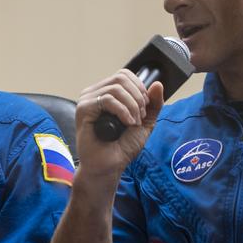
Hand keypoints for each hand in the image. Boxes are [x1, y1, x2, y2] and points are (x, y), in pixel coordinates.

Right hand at [73, 71, 164, 189]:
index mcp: (105, 94)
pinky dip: (123, 110)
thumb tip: (158, 83)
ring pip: (116, 88)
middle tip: (140, 117)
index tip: (144, 108)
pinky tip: (127, 123)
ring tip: (134, 122)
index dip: (139, 88)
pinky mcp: (83, 109)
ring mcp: (87, 101)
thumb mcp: (144, 123)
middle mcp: (94, 94)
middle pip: (121, 78)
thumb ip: (153, 104)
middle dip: (138, 97)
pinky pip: (107, 99)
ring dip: (132, 105)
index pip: (124, 75)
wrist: (109, 166)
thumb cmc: (121, 147)